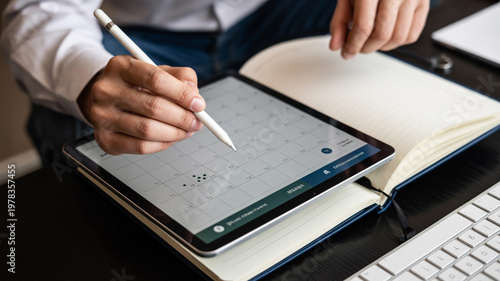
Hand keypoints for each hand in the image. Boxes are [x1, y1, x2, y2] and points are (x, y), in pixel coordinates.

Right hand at [78, 55, 204, 154]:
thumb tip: (194, 95)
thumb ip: (180, 77)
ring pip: (148, 130)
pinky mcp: (104, 139)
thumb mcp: (158, 71)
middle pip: (153, 107)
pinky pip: (140, 147)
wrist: (106, 100)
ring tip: (187, 130)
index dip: (182, 94)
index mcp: (120, 66)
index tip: (199, 105)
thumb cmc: (138, 85)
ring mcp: (101, 116)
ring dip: (175, 133)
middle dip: (182, 117)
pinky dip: (162, 144)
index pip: (156, 79)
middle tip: (197, 122)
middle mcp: (106, 90)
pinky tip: (170, 138)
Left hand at [329, 0, 429, 58]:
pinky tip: (386, 36)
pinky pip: (412, 34)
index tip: (346, 52)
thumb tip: (336, 45)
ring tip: (371, 41)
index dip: (352, 45)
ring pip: (398, 37)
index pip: (363, 27)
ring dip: (381, 47)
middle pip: (382, 34)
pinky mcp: (423, 3)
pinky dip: (397, 42)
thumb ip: (340, 20)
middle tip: (357, 48)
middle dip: (366, 48)